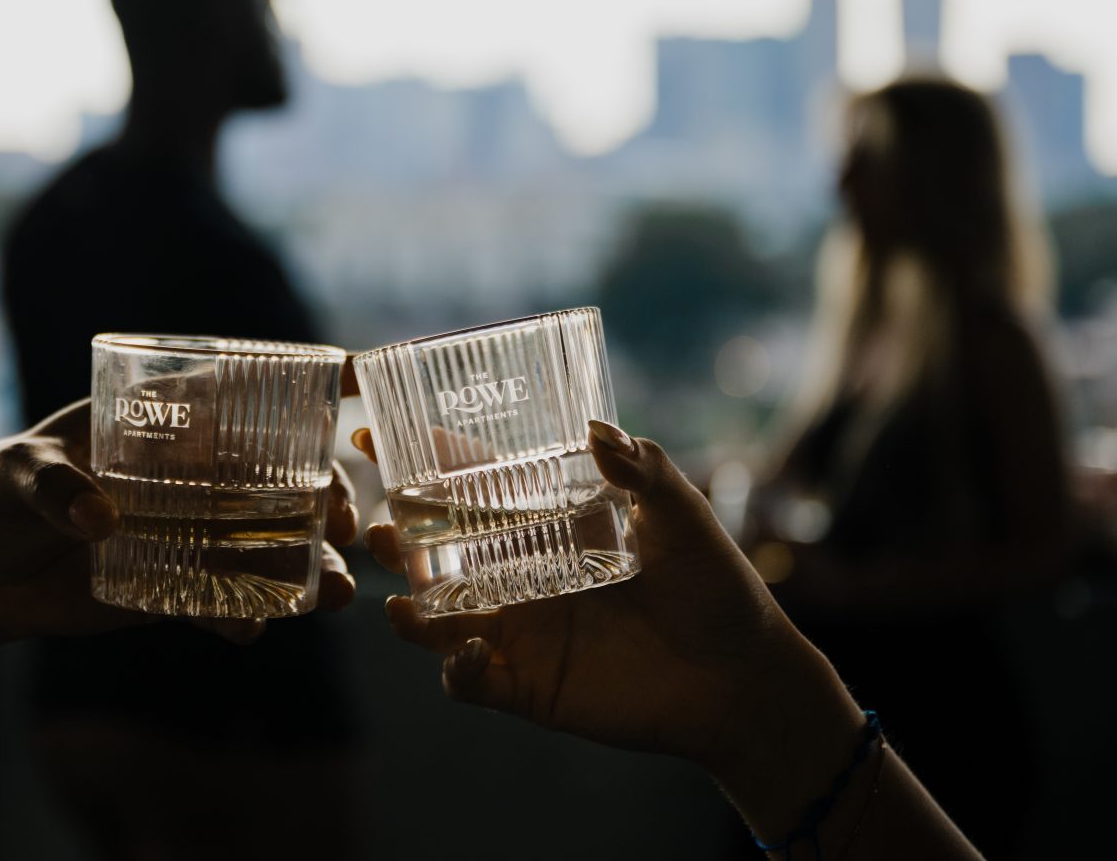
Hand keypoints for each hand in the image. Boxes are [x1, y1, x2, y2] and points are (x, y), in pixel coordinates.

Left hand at [0, 400, 360, 645]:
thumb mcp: (13, 471)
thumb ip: (53, 487)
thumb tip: (101, 520)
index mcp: (159, 418)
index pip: (241, 391)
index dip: (303, 382)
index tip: (358, 374)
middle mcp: (186, 474)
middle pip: (275, 477)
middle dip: (324, 495)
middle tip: (344, 519)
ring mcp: (183, 533)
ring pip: (263, 545)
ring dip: (307, 565)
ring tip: (336, 593)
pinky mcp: (167, 589)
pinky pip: (218, 604)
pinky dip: (242, 616)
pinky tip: (255, 630)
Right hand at [357, 419, 857, 782]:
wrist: (743, 680)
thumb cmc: (717, 588)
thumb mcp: (683, 515)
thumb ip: (644, 469)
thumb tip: (597, 430)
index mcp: (549, 525)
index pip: (472, 485)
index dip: (423, 461)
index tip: (373, 431)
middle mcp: (523, 573)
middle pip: (437, 550)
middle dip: (398, 535)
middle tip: (379, 524)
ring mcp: (520, 631)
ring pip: (436, 615)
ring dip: (408, 603)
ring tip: (400, 592)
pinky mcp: (527, 686)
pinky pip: (466, 680)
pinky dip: (454, 668)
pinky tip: (469, 651)